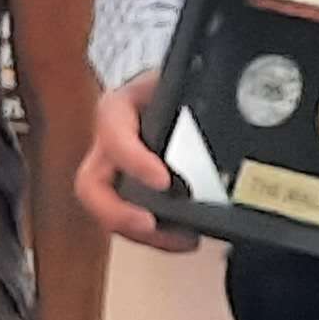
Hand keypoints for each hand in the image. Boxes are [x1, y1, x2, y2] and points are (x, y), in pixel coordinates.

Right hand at [72, 73, 197, 253]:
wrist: (187, 91)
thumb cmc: (180, 83)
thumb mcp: (181, 80)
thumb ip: (194, 91)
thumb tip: (227, 104)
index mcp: (119, 109)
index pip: (113, 134)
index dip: (133, 160)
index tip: (162, 181)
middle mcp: (109, 145)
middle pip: (90, 186)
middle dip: (116, 213)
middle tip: (149, 225)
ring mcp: (116, 173)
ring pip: (108, 212)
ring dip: (141, 234)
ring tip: (182, 239)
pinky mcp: (131, 193)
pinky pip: (132, 222)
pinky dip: (156, 237)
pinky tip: (185, 238)